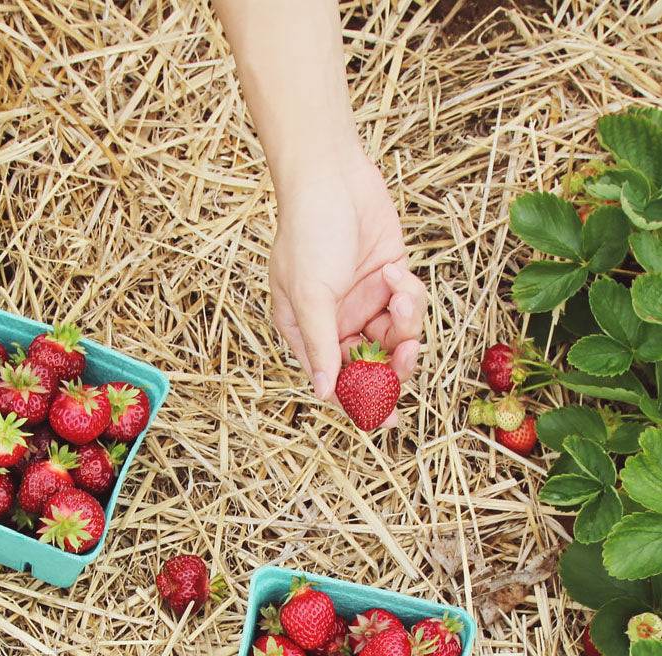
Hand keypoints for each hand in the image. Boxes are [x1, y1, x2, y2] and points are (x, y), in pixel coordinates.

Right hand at [269, 150, 426, 418]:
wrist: (331, 175)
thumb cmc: (307, 230)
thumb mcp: (309, 294)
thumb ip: (321, 346)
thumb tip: (322, 393)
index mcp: (309, 334)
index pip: (336, 381)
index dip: (360, 403)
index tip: (385, 419)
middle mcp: (338, 324)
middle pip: (374, 367)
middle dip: (394, 364)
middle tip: (408, 354)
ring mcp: (366, 304)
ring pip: (397, 339)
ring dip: (406, 322)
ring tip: (399, 292)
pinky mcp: (391, 282)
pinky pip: (410, 307)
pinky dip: (409, 294)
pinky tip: (395, 270)